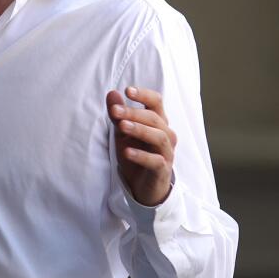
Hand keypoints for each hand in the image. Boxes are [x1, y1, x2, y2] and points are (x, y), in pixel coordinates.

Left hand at [106, 86, 176, 206]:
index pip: (156, 102)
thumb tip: (112, 93)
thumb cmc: (135, 154)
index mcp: (158, 122)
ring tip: (122, 127)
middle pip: (154, 118)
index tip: (127, 90)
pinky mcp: (162, 170)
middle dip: (133, 113)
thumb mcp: (122, 133)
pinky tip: (127, 152)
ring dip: (140, 130)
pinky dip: (141, 155)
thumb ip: (118, 114)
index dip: (144, 95)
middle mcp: (166, 134)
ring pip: (159, 137)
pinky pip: (155, 161)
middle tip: (114, 111)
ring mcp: (167, 152)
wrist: (143, 187)